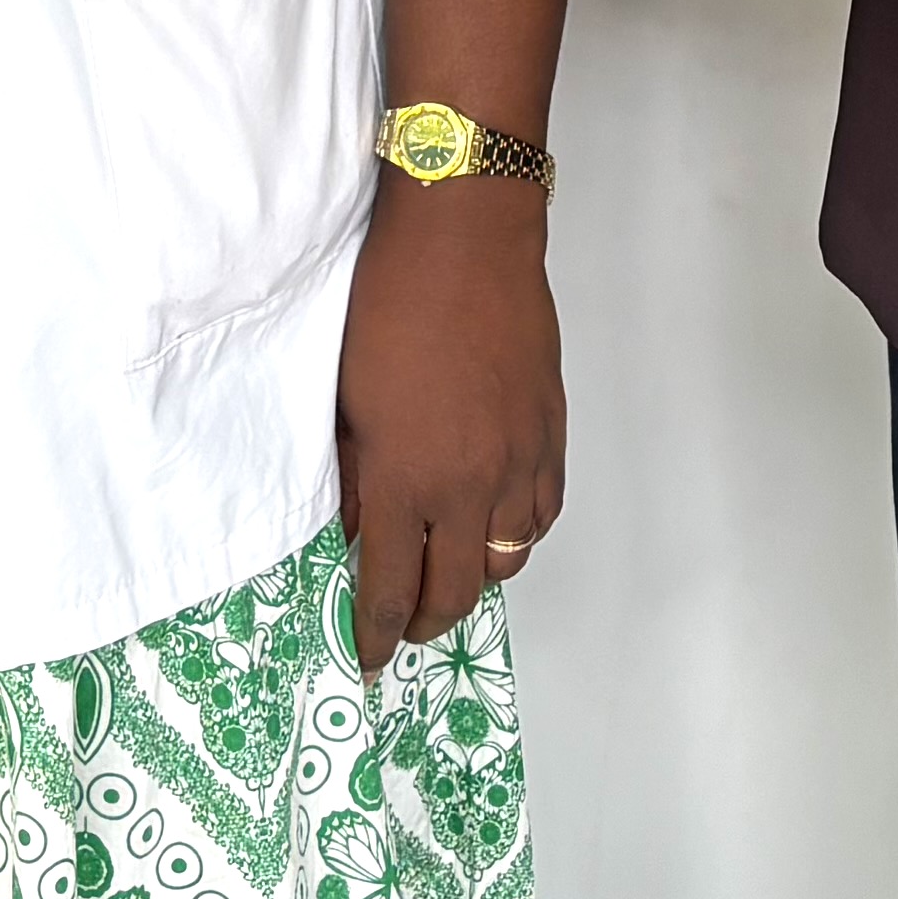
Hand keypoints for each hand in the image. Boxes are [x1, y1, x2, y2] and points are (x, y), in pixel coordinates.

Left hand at [333, 177, 564, 674]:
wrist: (464, 243)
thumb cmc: (387, 306)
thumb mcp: (347, 398)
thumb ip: (354, 474)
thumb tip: (357, 527)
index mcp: (404, 478)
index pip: (389, 585)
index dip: (375, 632)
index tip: (366, 655)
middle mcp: (468, 485)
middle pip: (455, 591)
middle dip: (424, 620)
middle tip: (403, 625)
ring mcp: (519, 462)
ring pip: (508, 559)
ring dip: (475, 576)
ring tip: (448, 569)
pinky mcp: (551, 434)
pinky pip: (542, 513)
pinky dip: (517, 533)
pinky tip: (495, 524)